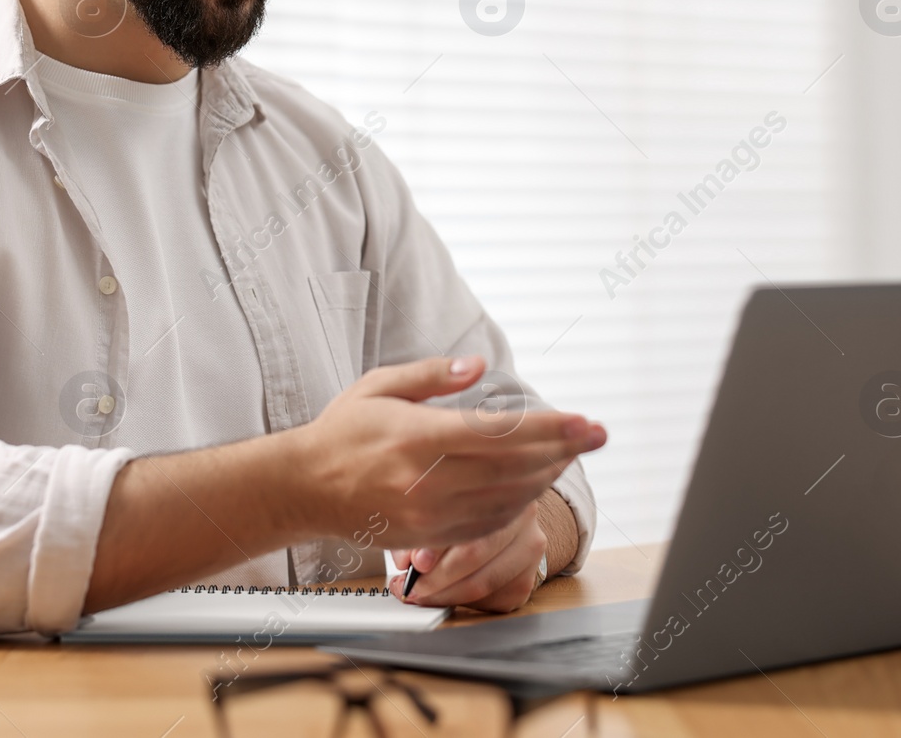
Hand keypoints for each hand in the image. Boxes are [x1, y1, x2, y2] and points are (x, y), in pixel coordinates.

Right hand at [287, 355, 604, 547]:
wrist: (304, 488)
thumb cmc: (342, 432)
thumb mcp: (380, 386)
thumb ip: (432, 375)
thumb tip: (479, 365)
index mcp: (416, 438)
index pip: (499, 435)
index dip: (550, 429)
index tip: (585, 422)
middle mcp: (426, 480)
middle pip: (514, 468)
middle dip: (563, 450)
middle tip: (596, 435)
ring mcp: (430, 514)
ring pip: (509, 499)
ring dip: (547, 476)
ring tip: (570, 455)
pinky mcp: (430, 536)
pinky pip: (489, 523)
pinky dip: (520, 503)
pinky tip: (535, 484)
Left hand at [388, 499, 546, 612]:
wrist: (504, 527)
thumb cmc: (461, 516)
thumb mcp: (435, 512)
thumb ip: (420, 529)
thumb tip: (406, 561)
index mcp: (495, 486)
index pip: (465, 518)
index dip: (436, 544)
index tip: (414, 563)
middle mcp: (520, 515)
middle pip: (476, 553)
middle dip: (437, 576)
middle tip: (413, 586)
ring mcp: (529, 548)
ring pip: (484, 582)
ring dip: (446, 595)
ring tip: (422, 595)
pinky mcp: (527, 580)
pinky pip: (492, 600)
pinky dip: (463, 603)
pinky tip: (445, 596)